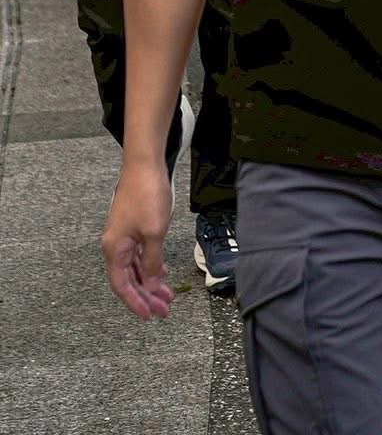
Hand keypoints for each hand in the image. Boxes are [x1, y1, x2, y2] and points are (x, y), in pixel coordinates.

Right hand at [104, 161, 174, 319]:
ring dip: (150, 283)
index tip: (149, 315)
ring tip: (167, 297)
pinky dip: (150, 266)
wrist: (145, 167)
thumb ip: (151, 260)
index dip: (135, 302)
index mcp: (114, 250)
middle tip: (164, 311)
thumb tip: (150, 284)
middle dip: (146, 296)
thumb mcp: (154, 232)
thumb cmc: (148, 197)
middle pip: (129, 279)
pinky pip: (140, 255)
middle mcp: (115, 246)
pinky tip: (162, 274)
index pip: (122, 285)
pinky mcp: (133, 228)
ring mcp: (124, 237)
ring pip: (136, 268)